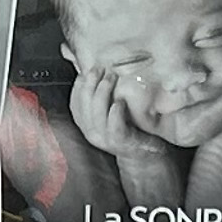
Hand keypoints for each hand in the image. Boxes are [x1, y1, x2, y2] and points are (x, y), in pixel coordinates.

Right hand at [73, 64, 190, 204]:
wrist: (146, 153)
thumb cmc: (129, 127)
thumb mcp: (111, 109)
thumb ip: (100, 92)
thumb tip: (89, 68)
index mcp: (87, 124)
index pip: (75, 103)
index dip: (79, 85)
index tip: (87, 69)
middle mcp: (92, 133)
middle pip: (85, 105)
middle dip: (91, 84)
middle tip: (101, 68)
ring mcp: (106, 139)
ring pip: (97, 114)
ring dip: (103, 93)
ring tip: (110, 77)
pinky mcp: (121, 142)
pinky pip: (114, 127)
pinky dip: (115, 114)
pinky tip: (119, 102)